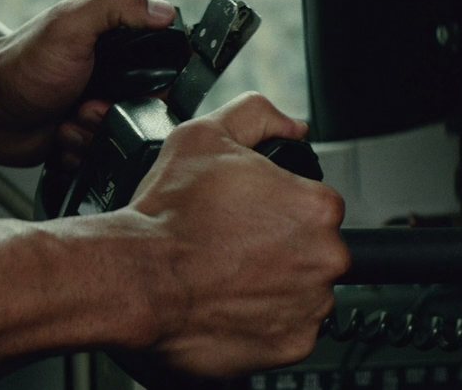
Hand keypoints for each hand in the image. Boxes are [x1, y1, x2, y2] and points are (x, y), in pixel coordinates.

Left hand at [0, 0, 176, 165]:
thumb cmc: (18, 65)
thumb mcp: (71, 25)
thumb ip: (118, 5)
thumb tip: (164, 10)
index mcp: (114, 41)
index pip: (165, 62)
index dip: (159, 82)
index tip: (134, 87)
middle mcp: (110, 74)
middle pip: (150, 107)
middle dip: (121, 114)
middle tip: (89, 106)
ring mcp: (96, 108)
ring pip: (125, 136)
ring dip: (96, 135)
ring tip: (69, 120)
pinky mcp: (82, 139)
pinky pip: (101, 157)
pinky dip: (82, 152)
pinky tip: (59, 135)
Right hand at [112, 92, 348, 379]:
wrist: (137, 277)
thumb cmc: (168, 214)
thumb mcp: (202, 135)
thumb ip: (257, 116)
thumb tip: (290, 125)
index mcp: (316, 206)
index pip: (314, 205)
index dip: (276, 207)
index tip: (247, 216)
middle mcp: (325, 257)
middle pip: (312, 250)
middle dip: (278, 248)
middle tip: (231, 245)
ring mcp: (310, 305)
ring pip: (301, 292)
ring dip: (271, 285)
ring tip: (224, 274)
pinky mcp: (291, 345)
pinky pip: (286, 331)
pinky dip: (261, 322)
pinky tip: (226, 303)